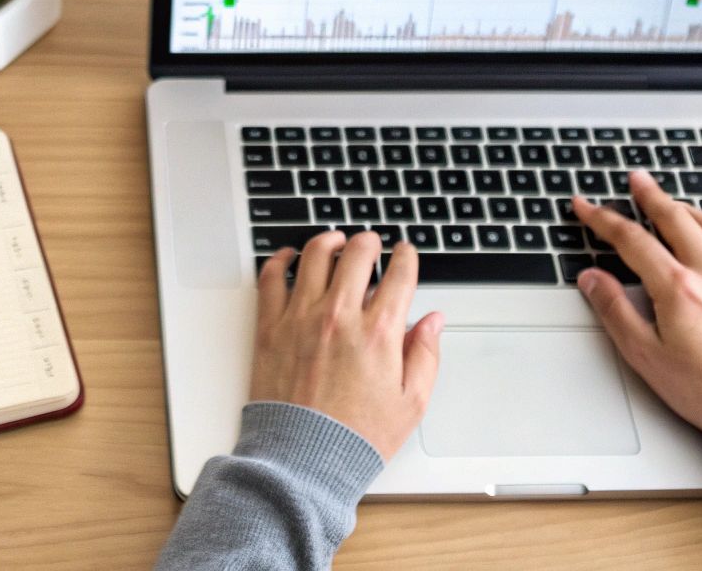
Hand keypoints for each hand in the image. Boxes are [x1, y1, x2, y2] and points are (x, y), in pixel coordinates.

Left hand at [252, 230, 442, 460]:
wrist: (304, 459)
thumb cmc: (356, 437)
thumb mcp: (411, 403)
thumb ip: (425, 355)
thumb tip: (432, 322)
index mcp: (379, 333)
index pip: (399, 275)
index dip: (406, 257)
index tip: (405, 253)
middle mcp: (340, 316)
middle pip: (357, 254)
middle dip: (369, 242)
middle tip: (371, 243)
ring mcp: (301, 318)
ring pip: (314, 256)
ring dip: (329, 241)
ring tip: (335, 241)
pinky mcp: (270, 327)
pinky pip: (271, 278)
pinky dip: (280, 260)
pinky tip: (288, 257)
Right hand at [573, 170, 701, 432]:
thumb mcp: (645, 356)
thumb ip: (616, 311)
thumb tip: (593, 279)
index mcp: (678, 289)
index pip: (632, 241)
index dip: (603, 219)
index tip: (586, 206)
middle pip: (677, 221)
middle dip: (652, 196)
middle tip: (637, 180)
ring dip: (693, 209)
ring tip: (678, 202)